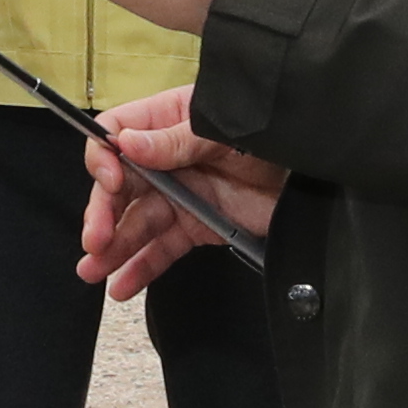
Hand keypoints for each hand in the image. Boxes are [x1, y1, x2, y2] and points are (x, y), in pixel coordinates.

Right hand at [77, 88, 288, 302]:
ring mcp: (180, 195)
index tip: (111, 183)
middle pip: (120, 186)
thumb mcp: (223, 133)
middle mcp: (164, 159)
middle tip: (95, 241)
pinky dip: (142, 268)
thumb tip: (127, 144)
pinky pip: (163, 248)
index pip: (116, 133)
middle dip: (103, 214)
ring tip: (93, 272)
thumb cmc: (271, 136)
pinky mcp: (196, 227)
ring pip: (136, 223)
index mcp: (166, 121)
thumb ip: (176, 141)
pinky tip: (122, 286)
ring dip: (113, 247)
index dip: (104, 158)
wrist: (314, 177)